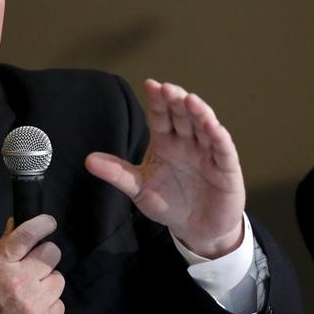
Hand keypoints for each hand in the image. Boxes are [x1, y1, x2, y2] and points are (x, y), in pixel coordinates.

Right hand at [0, 215, 64, 313]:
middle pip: (51, 253)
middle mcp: (19, 282)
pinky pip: (59, 303)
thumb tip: (15, 224)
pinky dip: (48, 304)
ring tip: (31, 290)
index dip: (43, 223)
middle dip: (44, 255)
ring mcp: (34, 305)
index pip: (28, 234)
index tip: (49, 223)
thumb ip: (0, 248)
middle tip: (33, 264)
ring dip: (46, 281)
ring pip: (58, 278)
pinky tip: (33, 307)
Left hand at [85, 79, 244, 257]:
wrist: (195, 229)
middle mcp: (187, 142)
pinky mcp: (226, 168)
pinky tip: (213, 126)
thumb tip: (88, 160)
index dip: (157, 100)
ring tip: (190, 101)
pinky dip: (218, 137)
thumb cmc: (168, 203)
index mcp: (165, 142)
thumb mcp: (139, 188)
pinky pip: (223, 150)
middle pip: (182, 116)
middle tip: (168, 89)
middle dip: (176, 101)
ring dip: (199, 113)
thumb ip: (117, 173)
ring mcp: (207, 153)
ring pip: (204, 127)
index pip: (161, 116)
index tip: (150, 84)